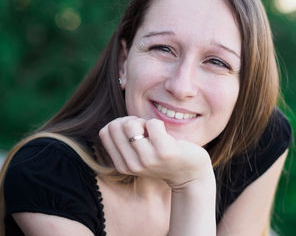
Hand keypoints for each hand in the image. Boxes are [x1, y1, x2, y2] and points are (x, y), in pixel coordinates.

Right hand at [99, 116, 213, 189]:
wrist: (191, 174)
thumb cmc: (163, 156)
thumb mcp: (138, 154)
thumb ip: (123, 142)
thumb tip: (115, 123)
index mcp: (122, 165)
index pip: (104, 132)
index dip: (119, 124)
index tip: (134, 132)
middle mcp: (132, 165)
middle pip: (115, 125)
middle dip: (131, 121)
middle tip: (145, 131)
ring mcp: (147, 159)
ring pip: (130, 124)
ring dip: (144, 122)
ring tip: (155, 133)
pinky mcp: (164, 152)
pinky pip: (153, 123)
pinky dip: (159, 124)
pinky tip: (167, 136)